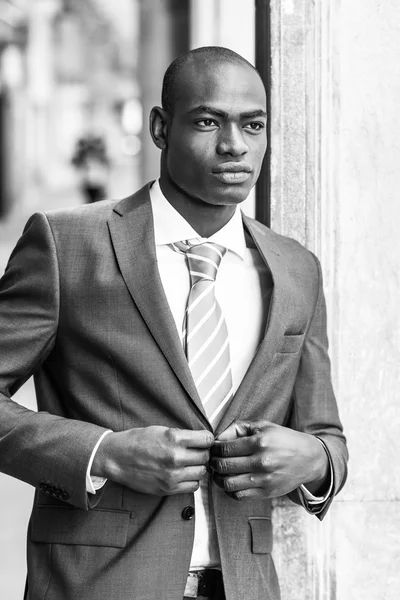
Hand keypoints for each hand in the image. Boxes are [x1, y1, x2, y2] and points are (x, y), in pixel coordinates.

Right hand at [92, 426, 213, 495]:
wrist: (117, 457)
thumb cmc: (138, 441)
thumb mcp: (162, 430)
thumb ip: (183, 436)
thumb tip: (202, 440)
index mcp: (174, 438)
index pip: (207, 440)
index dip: (207, 439)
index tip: (204, 440)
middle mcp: (175, 457)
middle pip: (205, 457)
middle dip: (203, 453)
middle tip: (196, 451)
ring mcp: (172, 475)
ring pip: (201, 472)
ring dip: (198, 467)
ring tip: (189, 463)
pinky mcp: (168, 488)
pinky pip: (193, 486)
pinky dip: (192, 480)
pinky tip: (184, 474)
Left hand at [210, 420, 327, 500]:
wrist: (309, 458)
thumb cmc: (283, 439)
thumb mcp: (263, 426)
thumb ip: (238, 428)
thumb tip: (218, 438)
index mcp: (259, 442)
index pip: (224, 448)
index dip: (214, 448)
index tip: (213, 448)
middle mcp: (261, 461)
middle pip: (223, 466)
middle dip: (213, 463)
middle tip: (212, 460)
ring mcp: (264, 479)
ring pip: (228, 483)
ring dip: (218, 478)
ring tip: (219, 472)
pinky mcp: (266, 492)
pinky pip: (239, 496)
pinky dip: (229, 490)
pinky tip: (231, 482)